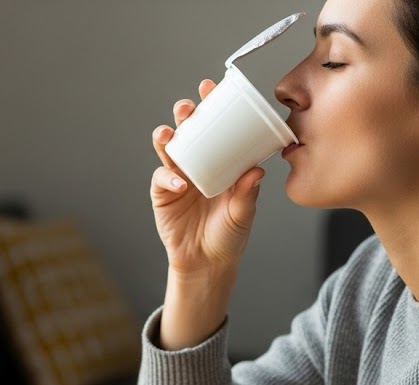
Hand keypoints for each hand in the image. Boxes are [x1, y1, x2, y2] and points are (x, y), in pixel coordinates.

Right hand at [150, 79, 265, 277]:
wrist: (208, 263)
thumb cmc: (229, 235)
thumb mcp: (243, 214)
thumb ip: (248, 194)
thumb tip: (257, 171)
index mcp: (219, 161)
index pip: (214, 127)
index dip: (210, 106)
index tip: (211, 87)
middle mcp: (196, 164)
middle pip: (187, 131)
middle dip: (184, 114)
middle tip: (188, 108)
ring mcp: (177, 177)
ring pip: (168, 149)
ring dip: (167, 136)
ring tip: (170, 132)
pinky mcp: (162, 195)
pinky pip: (161, 179)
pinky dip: (167, 177)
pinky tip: (178, 180)